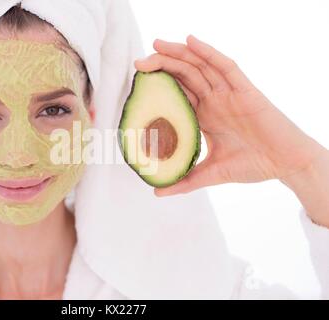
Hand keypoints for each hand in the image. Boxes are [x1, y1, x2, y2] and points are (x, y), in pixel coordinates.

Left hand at [135, 35, 325, 196]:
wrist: (286, 164)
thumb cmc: (253, 165)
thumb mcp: (211, 173)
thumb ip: (185, 181)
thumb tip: (157, 192)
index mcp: (204, 115)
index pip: (177, 94)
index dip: (158, 85)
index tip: (138, 83)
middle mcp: (214, 100)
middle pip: (184, 76)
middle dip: (162, 66)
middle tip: (139, 62)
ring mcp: (228, 94)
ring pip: (200, 67)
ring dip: (179, 54)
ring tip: (156, 44)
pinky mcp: (245, 90)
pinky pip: (225, 67)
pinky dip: (208, 53)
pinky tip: (191, 41)